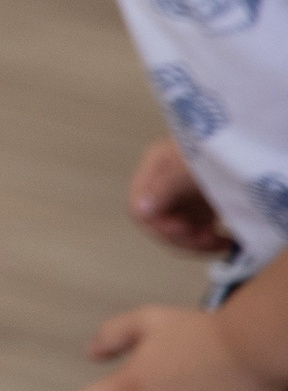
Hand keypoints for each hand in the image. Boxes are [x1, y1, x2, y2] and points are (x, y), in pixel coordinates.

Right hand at [130, 138, 235, 256]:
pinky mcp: (202, 205)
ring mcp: (184, 196)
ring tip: (221, 241)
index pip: (139, 205)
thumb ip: (164, 188)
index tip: (184, 229)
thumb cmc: (219, 150)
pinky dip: (210, 241)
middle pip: (159, 223)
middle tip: (209, 240)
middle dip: (182, 237)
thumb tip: (139, 211)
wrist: (252, 147)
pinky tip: (226, 240)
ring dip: (198, 243)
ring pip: (179, 231)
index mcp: (156, 169)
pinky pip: (197, 231)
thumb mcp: (188, 167)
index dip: (157, 224)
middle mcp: (165, 184)